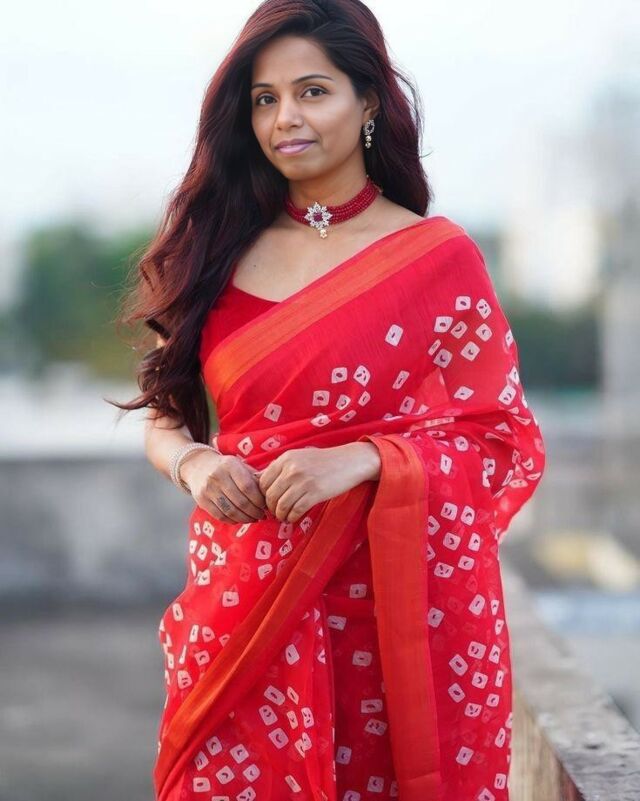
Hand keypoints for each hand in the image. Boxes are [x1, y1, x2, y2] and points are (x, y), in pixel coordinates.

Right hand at [180, 450, 266, 524]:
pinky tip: (240, 519)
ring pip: (230, 511)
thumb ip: (254, 477)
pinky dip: (233, 520)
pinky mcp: (201, 500)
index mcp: (230, 465)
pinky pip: (220, 516)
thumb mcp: (240, 465)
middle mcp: (217, 476)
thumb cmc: (227, 468)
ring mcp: (208, 489)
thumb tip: (271, 494)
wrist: (199, 466)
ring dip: (245, 518)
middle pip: (240, 501)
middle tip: (262, 515)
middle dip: (254, 512)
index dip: (259, 500)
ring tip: (253, 519)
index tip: (265, 505)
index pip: (248, 487)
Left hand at [256, 442, 380, 523]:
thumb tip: (261, 483)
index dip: (263, 495)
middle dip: (271, 508)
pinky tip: (294, 517)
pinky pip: (295, 510)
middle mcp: (292, 469)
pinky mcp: (315, 493)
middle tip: (276, 512)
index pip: (263, 482)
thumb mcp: (300, 457)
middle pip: (270, 495)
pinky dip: (292, 517)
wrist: (351, 461)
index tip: (269, 502)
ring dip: (281, 515)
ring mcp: (303, 481)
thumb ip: (282, 468)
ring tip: (284, 517)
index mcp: (286, 458)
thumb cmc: (324, 461)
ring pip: (281, 505)